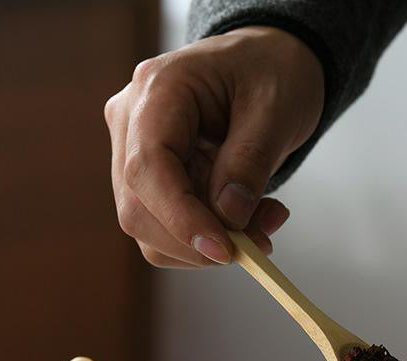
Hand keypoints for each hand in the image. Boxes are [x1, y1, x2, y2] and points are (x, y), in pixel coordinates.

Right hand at [104, 26, 324, 266]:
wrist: (268, 64)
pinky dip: (208, 239)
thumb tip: (229, 217)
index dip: (180, 218)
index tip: (224, 250)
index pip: (146, 168)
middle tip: (258, 243)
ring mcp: (133, 154)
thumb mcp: (276, 108)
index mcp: (157, 89)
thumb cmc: (271, 72)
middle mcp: (131, 122)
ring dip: (206, 245)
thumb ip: (250, 162)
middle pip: (138, 209)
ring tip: (263, 221)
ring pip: (150, 230)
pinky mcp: (151, 182)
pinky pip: (167, 230)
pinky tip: (247, 219)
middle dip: (196, 241)